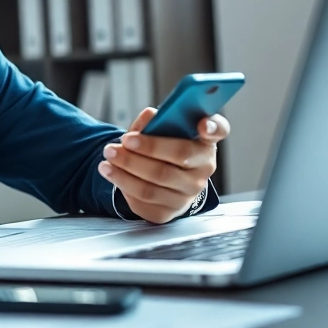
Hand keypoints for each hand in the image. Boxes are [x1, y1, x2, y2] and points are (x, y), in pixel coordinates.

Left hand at [98, 108, 227, 223]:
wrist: (160, 181)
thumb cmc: (163, 150)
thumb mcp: (160, 131)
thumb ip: (155, 121)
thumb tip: (150, 116)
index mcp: (204, 142)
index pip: (218, 130)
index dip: (212, 127)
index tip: (202, 124)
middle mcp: (203, 169)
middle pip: (178, 157)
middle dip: (146, 149)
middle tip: (123, 141)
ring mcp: (188, 194)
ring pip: (155, 183)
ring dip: (127, 169)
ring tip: (109, 156)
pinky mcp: (169, 211)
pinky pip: (144, 200)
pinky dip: (124, 184)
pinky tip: (112, 172)